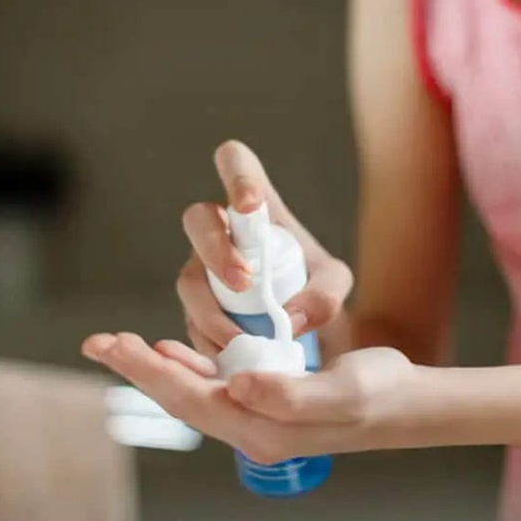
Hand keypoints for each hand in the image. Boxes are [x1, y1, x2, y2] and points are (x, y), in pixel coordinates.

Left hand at [81, 331, 416, 462]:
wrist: (403, 401)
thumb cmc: (379, 392)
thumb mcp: (342, 391)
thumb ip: (290, 393)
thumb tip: (238, 385)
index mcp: (264, 431)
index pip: (192, 398)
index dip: (150, 370)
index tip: (115, 345)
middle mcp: (252, 429)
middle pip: (181, 397)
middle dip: (138, 369)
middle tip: (98, 343)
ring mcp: (256, 417)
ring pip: (191, 391)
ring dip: (154, 368)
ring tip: (120, 346)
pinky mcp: (263, 400)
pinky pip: (212, 386)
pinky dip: (185, 367)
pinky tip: (170, 352)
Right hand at [177, 140, 353, 354]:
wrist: (303, 326)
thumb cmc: (314, 285)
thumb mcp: (333, 284)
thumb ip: (325, 294)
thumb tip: (290, 319)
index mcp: (255, 207)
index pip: (234, 162)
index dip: (235, 175)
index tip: (250, 205)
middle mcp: (220, 230)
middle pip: (197, 219)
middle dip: (215, 249)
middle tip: (243, 281)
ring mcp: (200, 269)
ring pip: (188, 279)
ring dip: (210, 309)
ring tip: (240, 338)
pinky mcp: (194, 309)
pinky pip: (188, 322)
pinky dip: (208, 341)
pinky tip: (229, 357)